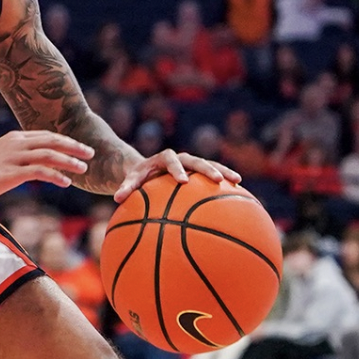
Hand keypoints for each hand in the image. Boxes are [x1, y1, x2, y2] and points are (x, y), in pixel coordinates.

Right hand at [0, 131, 93, 201]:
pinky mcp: (11, 173)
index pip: (47, 135)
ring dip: (69, 161)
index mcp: (16, 138)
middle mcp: (17, 144)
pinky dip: (55, 175)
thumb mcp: (3, 155)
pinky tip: (66, 182)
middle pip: (52, 141)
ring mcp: (14, 157)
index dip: (66, 141)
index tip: (81, 147)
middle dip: (74, 146)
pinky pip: (39, 172)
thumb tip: (37, 163)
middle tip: (91, 153)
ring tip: (83, 169)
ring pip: (48, 155)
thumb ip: (20, 155)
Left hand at [113, 151, 241, 203]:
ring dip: (223, 171)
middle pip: (195, 159)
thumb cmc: (138, 177)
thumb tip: (117, 200)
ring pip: (209, 164)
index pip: (170, 159)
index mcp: (162, 158)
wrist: (147, 169)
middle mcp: (179, 158)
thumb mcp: (131, 180)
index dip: (177, 169)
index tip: (182, 181)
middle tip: (218, 179)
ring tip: (237, 181)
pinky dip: (225, 179)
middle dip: (206, 168)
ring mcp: (191, 164)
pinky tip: (240, 192)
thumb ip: (126, 188)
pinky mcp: (199, 172)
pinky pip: (214, 174)